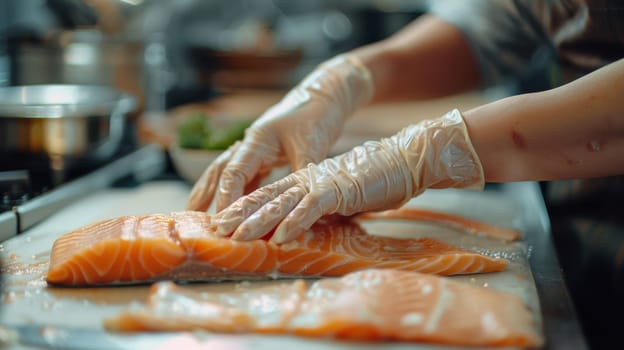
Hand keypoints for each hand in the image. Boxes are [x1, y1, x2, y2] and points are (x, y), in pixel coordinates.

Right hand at [187, 54, 373, 211]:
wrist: (326, 95)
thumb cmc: (318, 115)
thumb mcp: (313, 147)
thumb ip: (302, 176)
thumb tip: (298, 206)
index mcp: (258, 140)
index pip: (234, 172)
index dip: (226, 197)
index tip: (222, 219)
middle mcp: (251, 144)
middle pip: (220, 171)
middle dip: (205, 193)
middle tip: (191, 216)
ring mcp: (257, 149)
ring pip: (230, 174)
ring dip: (216, 193)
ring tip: (200, 213)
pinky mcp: (267, 155)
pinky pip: (248, 177)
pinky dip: (240, 193)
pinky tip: (236, 210)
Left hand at [211, 109, 484, 242]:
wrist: (404, 160)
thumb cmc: (377, 180)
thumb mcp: (343, 200)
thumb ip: (324, 211)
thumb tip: (309, 227)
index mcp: (306, 181)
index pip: (268, 195)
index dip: (245, 208)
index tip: (225, 222)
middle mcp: (306, 180)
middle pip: (265, 197)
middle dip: (238, 214)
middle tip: (214, 229)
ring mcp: (319, 184)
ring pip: (280, 203)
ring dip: (256, 221)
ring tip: (234, 236)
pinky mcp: (337, 190)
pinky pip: (311, 208)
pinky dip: (294, 223)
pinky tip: (279, 238)